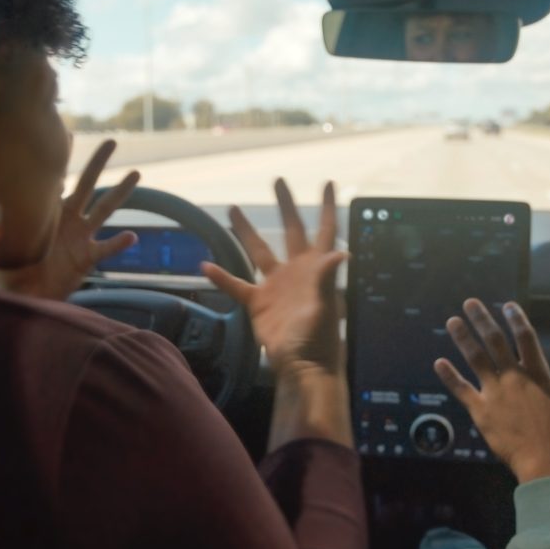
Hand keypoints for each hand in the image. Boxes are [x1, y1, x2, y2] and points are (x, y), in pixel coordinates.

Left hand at [0, 140, 138, 299]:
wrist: (28, 296)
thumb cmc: (12, 272)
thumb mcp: (0, 246)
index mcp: (47, 213)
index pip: (54, 180)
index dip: (61, 159)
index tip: (68, 133)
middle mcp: (68, 219)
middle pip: (87, 184)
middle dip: (98, 163)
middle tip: (112, 141)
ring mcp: (81, 236)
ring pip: (104, 209)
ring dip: (120, 192)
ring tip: (135, 174)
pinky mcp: (88, 257)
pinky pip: (106, 248)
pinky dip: (118, 243)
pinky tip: (131, 236)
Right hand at [202, 179, 346, 378]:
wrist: (301, 367)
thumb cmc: (319, 338)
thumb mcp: (324, 306)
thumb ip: (326, 277)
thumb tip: (343, 252)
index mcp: (316, 268)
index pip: (326, 230)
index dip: (328, 207)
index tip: (329, 183)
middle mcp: (296, 270)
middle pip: (291, 230)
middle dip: (285, 206)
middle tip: (278, 181)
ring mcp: (276, 285)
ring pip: (258, 250)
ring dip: (246, 231)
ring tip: (232, 208)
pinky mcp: (258, 303)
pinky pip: (236, 285)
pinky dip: (221, 277)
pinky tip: (206, 265)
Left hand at [434, 299, 549, 482]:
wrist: (545, 461)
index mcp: (537, 374)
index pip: (526, 338)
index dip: (516, 319)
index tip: (507, 305)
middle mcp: (514, 377)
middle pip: (495, 341)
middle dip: (482, 320)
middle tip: (470, 303)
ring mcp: (495, 392)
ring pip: (476, 359)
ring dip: (463, 338)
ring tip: (452, 321)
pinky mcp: (480, 410)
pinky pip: (461, 389)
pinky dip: (449, 376)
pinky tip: (438, 362)